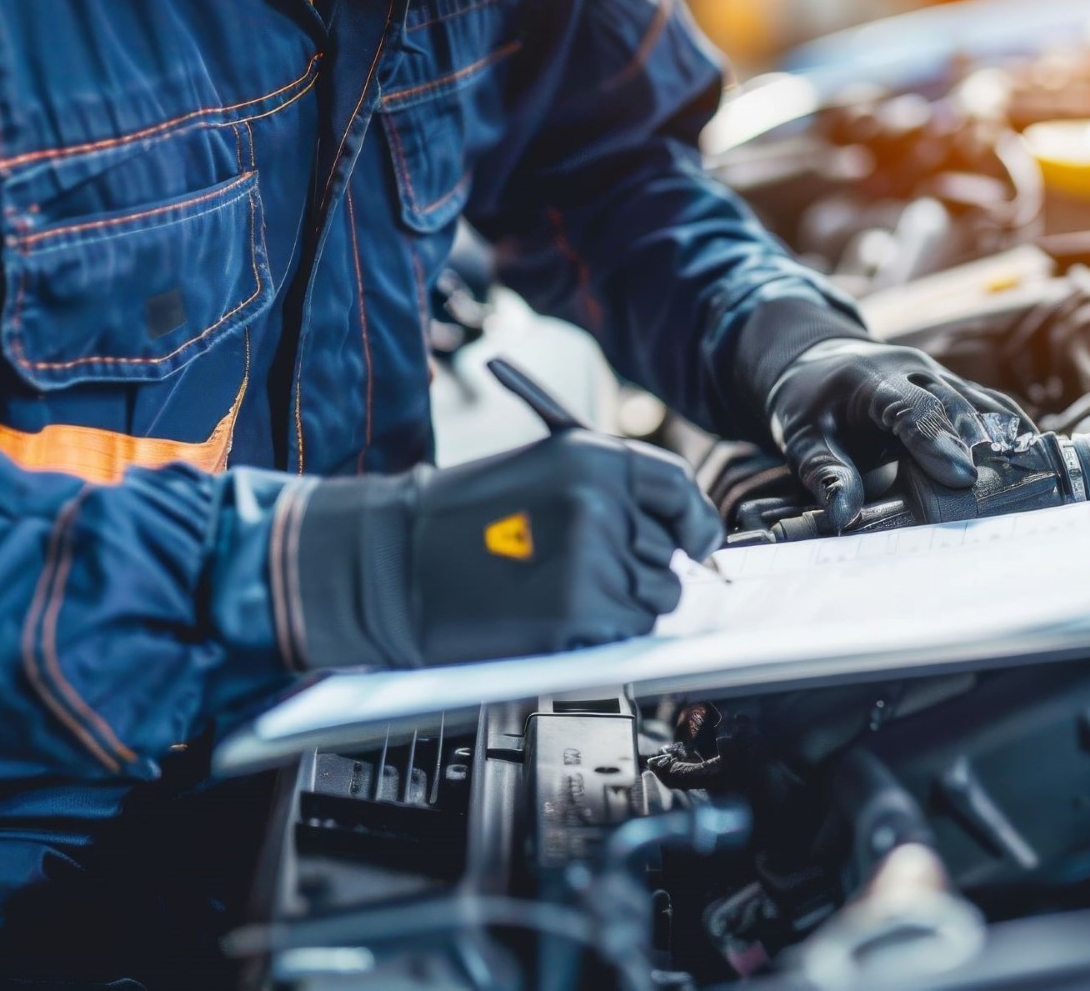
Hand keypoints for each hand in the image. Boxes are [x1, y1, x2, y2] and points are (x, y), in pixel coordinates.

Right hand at [276, 431, 722, 668]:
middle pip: (669, 550)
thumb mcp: (542, 473)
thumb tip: (678, 528)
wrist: (393, 562)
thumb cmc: (458, 521)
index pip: (678, 487)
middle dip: (642, 567)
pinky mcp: (579, 609)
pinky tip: (557, 614)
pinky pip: (629, 629)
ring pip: (657, 596)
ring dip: (625, 604)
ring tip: (564, 591)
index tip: (697, 539)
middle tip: (588, 572)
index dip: (694, 519)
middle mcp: (599, 501)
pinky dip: (604, 632)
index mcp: (590, 457)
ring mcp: (592, 556)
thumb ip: (608, 492)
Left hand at [766, 338, 1034, 532]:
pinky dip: (1012, 428)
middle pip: (952, 401)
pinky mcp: (954, 386)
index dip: (936, 440)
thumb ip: (825, 473)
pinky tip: (1036, 458)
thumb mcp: (802, 439)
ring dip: (1004, 436)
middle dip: (977, 442)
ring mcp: (937, 374)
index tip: (962, 475)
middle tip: (998, 484)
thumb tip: (843, 515)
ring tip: (1031, 475)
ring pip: (979, 399)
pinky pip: (990, 403)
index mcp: (870, 380)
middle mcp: (910, 369)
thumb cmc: (811, 406)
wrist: (821, 363)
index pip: (908, 407)